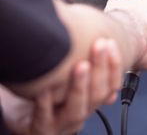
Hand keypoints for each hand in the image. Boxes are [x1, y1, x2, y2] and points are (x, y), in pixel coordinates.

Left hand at [1, 39, 121, 134]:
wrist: (23, 114)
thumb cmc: (46, 89)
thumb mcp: (69, 70)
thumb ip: (85, 56)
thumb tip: (100, 30)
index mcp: (92, 98)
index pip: (113, 84)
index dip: (114, 64)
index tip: (109, 42)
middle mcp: (82, 111)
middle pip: (99, 94)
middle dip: (101, 67)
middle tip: (99, 45)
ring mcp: (62, 123)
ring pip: (77, 110)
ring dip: (80, 86)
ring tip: (80, 66)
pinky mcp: (41, 130)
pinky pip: (45, 119)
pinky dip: (46, 104)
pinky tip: (45, 88)